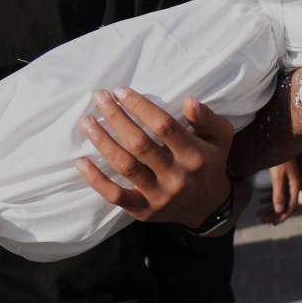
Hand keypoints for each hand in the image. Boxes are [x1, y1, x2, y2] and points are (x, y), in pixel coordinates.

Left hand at [76, 88, 236, 228]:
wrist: (209, 207)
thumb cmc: (210, 162)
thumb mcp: (220, 137)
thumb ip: (207, 118)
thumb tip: (189, 101)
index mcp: (194, 155)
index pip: (163, 126)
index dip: (140, 107)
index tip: (121, 91)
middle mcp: (176, 176)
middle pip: (140, 144)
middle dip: (116, 117)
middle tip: (99, 98)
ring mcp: (158, 196)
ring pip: (125, 166)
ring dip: (102, 142)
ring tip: (87, 121)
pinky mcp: (144, 211)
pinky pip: (115, 196)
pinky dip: (96, 180)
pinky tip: (81, 162)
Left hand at [263, 158, 301, 224]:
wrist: (283, 138)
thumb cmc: (280, 156)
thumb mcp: (278, 176)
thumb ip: (278, 194)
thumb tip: (278, 211)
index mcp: (295, 186)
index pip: (290, 207)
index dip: (281, 217)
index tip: (270, 223)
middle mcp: (294, 185)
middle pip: (286, 205)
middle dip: (274, 214)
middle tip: (261, 219)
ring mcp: (289, 180)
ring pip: (281, 199)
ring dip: (271, 208)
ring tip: (260, 212)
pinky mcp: (283, 175)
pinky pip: (278, 191)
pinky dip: (270, 198)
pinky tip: (261, 200)